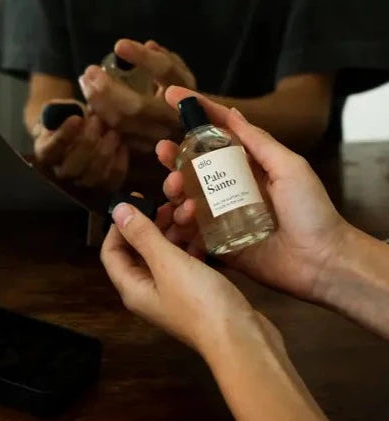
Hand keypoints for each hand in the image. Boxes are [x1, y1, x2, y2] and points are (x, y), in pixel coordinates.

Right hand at [34, 100, 127, 190]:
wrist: (81, 133)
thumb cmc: (70, 118)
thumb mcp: (65, 109)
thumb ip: (69, 106)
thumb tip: (86, 87)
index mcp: (46, 152)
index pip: (51, 149)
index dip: (64, 136)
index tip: (77, 118)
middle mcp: (61, 172)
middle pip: (72, 168)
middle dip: (87, 144)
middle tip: (99, 122)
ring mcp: (82, 182)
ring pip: (92, 177)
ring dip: (104, 154)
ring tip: (113, 133)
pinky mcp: (102, 185)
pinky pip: (112, 181)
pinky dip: (119, 165)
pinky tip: (123, 146)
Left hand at [79, 39, 195, 153]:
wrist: (188, 134)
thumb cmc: (177, 97)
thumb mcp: (176, 77)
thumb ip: (162, 61)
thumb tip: (149, 45)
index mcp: (188, 93)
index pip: (165, 72)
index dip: (143, 58)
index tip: (119, 45)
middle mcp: (175, 119)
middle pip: (136, 106)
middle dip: (107, 88)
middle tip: (90, 71)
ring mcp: (160, 139)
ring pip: (123, 123)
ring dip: (99, 103)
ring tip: (87, 85)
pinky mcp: (145, 150)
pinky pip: (117, 135)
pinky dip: (102, 119)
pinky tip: (92, 106)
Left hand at [101, 201, 282, 354]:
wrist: (240, 338)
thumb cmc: (199, 300)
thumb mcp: (168, 263)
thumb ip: (143, 236)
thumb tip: (118, 211)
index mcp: (133, 287)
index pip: (112, 252)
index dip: (119, 225)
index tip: (135, 199)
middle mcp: (148, 291)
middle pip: (139, 251)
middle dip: (151, 225)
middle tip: (168, 204)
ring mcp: (172, 292)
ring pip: (164, 255)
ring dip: (173, 233)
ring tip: (190, 212)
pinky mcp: (194, 292)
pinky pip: (184, 263)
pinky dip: (190, 247)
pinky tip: (203, 234)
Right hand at [157, 86, 349, 299]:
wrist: (319, 261)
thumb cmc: (310, 210)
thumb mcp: (289, 167)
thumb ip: (259, 142)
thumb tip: (232, 113)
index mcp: (248, 167)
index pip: (218, 136)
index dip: (196, 115)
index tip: (170, 97)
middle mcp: (232, 188)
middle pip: (195, 168)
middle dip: (175, 158)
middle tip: (162, 153)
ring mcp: (223, 215)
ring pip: (188, 197)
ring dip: (175, 190)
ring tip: (174, 190)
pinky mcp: (218, 241)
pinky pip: (192, 230)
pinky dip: (180, 222)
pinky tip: (181, 217)